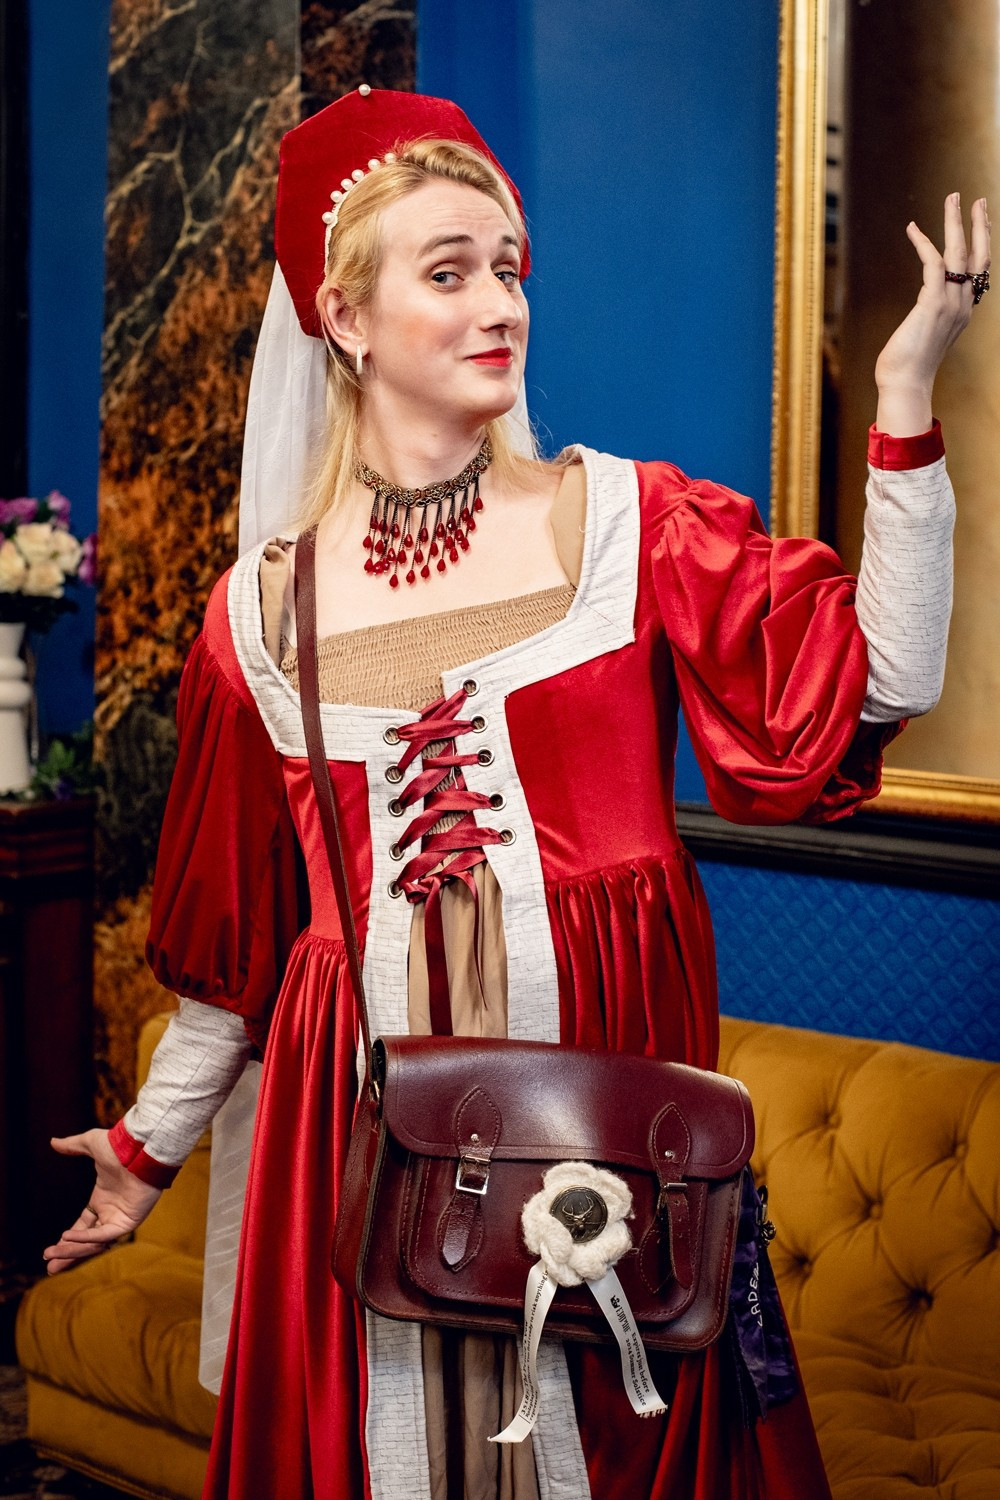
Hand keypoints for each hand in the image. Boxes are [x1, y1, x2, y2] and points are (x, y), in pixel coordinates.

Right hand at [43, 1129, 161, 1274]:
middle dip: (67, 1254)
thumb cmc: (121, 1146)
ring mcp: (120, 1218)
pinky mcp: (129, 1221)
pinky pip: (105, 1235)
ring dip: (73, 1251)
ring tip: (52, 1258)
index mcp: (102, 1200)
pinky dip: (87, 1238)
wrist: (141, 1148)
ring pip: (94, 1243)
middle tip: (49, 1266)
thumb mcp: (91, 1144)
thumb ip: (72, 1146)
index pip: (83, 1227)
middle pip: (87, 1241)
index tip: (52, 1249)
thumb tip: (53, 1142)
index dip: (69, 1239)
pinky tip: (67, 1238)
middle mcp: (111, 1213)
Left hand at [874, 193, 990, 435]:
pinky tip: (912, 228)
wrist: (905, 385)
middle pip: (980, 256)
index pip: (979, 271)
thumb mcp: (925, 335)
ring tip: (952, 197)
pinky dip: (923, 243)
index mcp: (964, 311)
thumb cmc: (908, 366)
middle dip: (980, 225)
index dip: (981, 244)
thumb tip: (922, 311)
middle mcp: (964, 305)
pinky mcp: (932, 304)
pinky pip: (932, 263)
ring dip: (956, 222)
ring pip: (959, 253)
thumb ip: (930, 317)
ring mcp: (950, 304)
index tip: (980, 223)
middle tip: (979, 199)